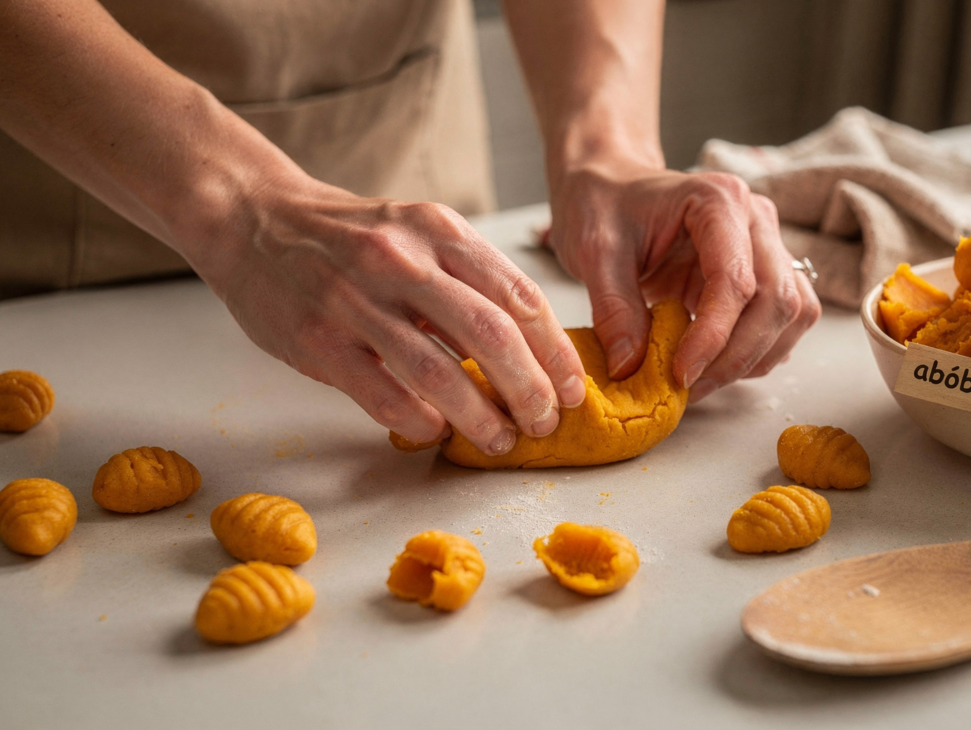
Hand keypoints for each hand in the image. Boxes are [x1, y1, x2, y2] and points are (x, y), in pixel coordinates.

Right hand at [193, 178, 587, 453]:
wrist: (254, 218)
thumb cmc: (350, 237)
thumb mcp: (418, 232)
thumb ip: (468, 279)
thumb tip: (530, 347)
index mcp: (439, 230)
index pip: (520, 296)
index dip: (556, 350)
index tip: (574, 389)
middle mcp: (402, 260)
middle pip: (491, 335)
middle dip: (531, 389)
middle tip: (546, 423)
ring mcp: (356, 300)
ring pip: (439, 372)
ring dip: (480, 418)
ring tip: (501, 441)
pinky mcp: (317, 340)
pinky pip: (381, 392)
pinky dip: (418, 419)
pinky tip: (437, 431)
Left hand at [547, 160, 820, 401]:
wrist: (612, 188)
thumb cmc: (603, 206)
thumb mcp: (594, 251)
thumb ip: (613, 307)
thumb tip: (631, 367)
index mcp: (718, 200)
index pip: (735, 280)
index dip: (713, 335)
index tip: (680, 374)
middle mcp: (756, 219)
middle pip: (777, 300)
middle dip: (736, 355)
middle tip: (688, 387)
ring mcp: (767, 245)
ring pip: (793, 313)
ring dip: (754, 358)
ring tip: (701, 379)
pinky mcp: (766, 272)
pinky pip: (785, 320)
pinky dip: (758, 352)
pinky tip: (715, 363)